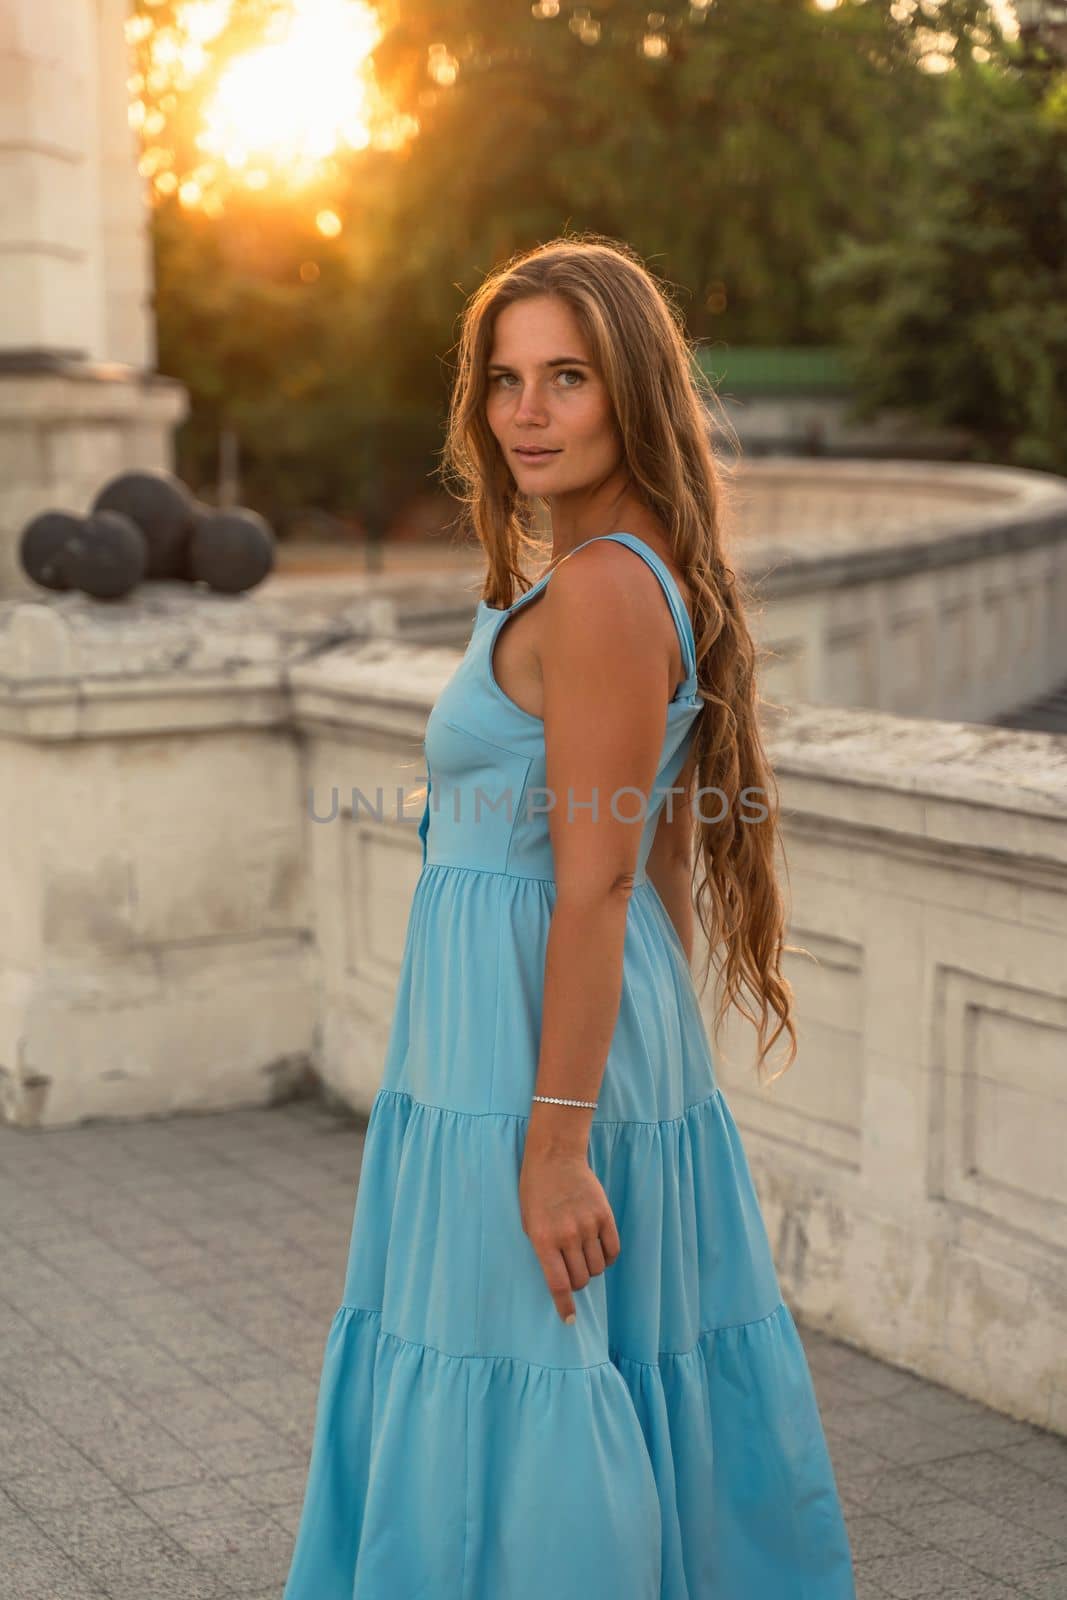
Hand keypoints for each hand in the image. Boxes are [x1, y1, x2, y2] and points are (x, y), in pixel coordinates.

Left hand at [518, 1148, 620, 1323]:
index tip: (570, 1321)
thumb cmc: (536, 1192)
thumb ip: (544, 1251)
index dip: (565, 1306)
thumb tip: (562, 1279)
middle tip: (572, 1272)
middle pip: (582, 1279)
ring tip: (583, 1255)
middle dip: (577, 1283)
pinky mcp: (604, 1215)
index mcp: (543, 1239)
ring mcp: (588, 1225)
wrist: (554, 1157)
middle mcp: (567, 1235)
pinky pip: (613, 1251)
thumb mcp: (529, 1224)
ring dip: (592, 1269)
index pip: (558, 1284)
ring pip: (598, 1268)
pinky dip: (607, 1258)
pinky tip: (598, 1251)